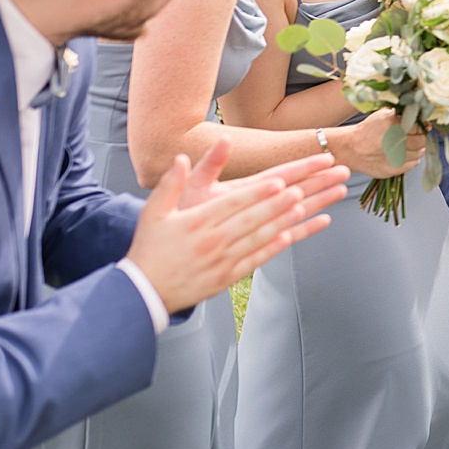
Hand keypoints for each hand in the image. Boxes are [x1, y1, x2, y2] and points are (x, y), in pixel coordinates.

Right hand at [128, 142, 348, 312]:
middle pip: (252, 218)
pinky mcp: (227, 277)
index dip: (258, 192)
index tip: (279, 181)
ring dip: (284, 222)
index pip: (233, 204)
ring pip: (259, 238)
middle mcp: (212, 241)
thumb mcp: (153, 213)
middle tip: (301, 189)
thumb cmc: (149, 248)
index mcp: (196, 223)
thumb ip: (170, 184)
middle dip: (279, 203)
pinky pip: (255, 260)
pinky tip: (289, 237)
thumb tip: (181, 157)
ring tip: (304, 208)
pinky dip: (273, 248)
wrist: (143, 291)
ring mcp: (222, 260)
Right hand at [331, 108, 426, 178]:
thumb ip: (400, 113)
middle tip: (416, 136)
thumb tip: (419, 115)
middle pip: (421, 141)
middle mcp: (395, 143)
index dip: (421, 126)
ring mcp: (395, 158)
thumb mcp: (382, 115)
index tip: (421, 126)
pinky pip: (412, 164)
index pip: (419, 127)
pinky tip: (405, 154)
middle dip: (420, 137)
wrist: (350, 148)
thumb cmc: (366, 130)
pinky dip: (412, 159)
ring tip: (410, 145)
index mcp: (394, 127)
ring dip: (418, 149)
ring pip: (419, 153)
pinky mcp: (393, 170)